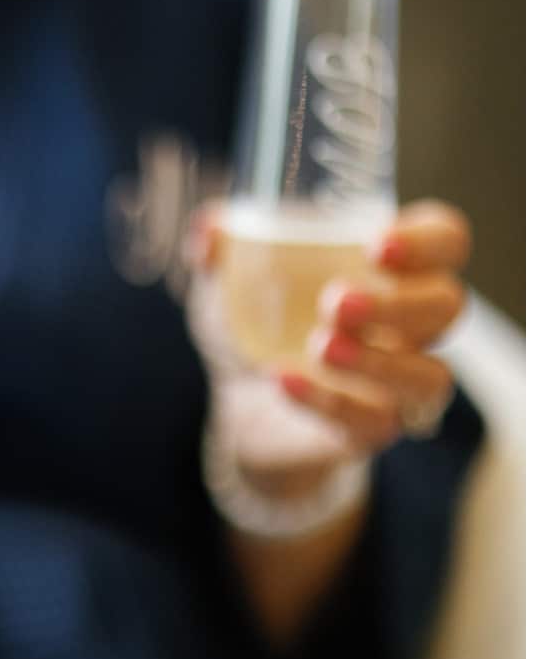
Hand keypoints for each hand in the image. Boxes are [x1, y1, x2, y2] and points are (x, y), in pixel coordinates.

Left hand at [192, 198, 469, 458]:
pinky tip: (282, 379)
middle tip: (336, 302)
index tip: (376, 245)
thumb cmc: (260, 321)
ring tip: (321, 346)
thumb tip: (210, 228)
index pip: (445, 241)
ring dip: (380, 361)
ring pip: (431, 376)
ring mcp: (396, 382)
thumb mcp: (233, 278)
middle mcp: (410, 325)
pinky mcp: (371, 430)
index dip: (426, 241)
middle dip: (397, 304)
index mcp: (391, 270)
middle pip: (447, 306)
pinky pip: (375, 424)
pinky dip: (329, 402)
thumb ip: (223, 248)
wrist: (238, 401)